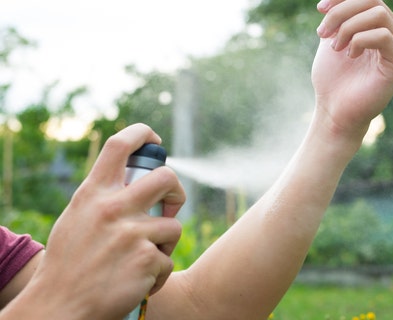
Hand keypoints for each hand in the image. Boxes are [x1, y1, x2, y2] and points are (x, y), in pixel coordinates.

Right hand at [29, 124, 184, 318]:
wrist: (59, 307)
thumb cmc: (69, 264)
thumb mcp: (77, 218)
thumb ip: (103, 198)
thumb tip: (133, 180)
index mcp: (93, 194)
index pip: (120, 146)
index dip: (142, 134)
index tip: (154, 140)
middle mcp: (112, 208)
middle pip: (167, 178)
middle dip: (177, 193)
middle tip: (171, 208)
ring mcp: (131, 233)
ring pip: (174, 226)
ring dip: (165, 244)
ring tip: (143, 259)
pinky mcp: (147, 259)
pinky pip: (168, 260)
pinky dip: (157, 274)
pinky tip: (137, 281)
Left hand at [313, 0, 392, 138]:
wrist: (334, 110)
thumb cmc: (333, 78)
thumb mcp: (332, 36)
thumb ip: (339, 14)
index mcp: (382, 28)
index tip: (320, 9)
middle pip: (374, 2)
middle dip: (342, 12)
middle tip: (322, 33)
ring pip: (379, 15)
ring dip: (348, 26)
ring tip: (335, 47)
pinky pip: (383, 36)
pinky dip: (359, 40)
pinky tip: (349, 55)